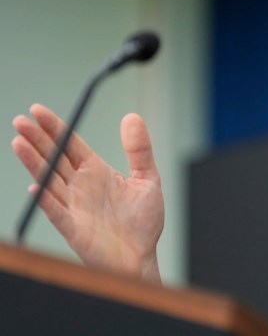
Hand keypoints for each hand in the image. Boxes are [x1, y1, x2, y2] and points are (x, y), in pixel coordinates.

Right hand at [12, 104, 163, 281]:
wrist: (142, 257)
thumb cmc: (143, 221)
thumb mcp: (148, 178)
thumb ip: (140, 149)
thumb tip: (132, 116)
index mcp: (96, 171)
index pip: (70, 145)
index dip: (55, 128)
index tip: (37, 110)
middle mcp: (80, 186)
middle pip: (54, 157)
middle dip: (37, 139)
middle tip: (20, 120)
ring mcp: (73, 206)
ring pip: (48, 180)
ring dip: (34, 163)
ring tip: (19, 142)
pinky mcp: (73, 228)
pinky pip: (56, 212)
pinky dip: (45, 200)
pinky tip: (36, 186)